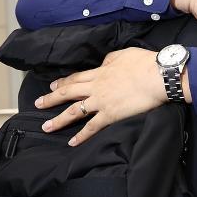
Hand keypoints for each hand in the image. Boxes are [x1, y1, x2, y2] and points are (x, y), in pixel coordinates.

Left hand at [35, 47, 180, 146]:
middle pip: (69, 92)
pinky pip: (92, 127)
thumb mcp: (124, 54)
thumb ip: (111, 59)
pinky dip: (81, 135)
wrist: (157, 76)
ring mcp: (101, 101)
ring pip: (74, 110)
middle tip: (38, 103)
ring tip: (47, 127)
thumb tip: (105, 64)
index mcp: (101, 71)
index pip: (77, 77)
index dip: (64, 81)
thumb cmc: (145, 63)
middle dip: (51, 98)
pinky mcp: (110, 114)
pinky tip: (72, 142)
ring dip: (59, 119)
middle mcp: (96, 86)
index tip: (53, 85)